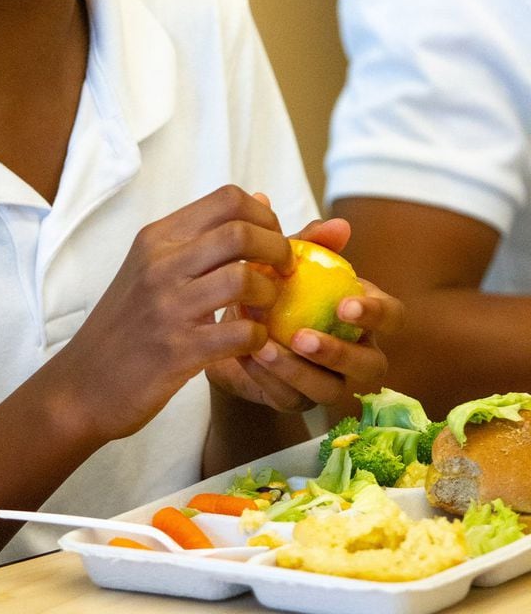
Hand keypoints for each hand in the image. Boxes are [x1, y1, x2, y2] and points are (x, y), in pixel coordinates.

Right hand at [49, 186, 295, 441]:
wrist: (82, 385)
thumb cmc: (126, 324)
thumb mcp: (152, 267)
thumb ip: (203, 236)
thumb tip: (260, 200)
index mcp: (157, 238)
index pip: (227, 199)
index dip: (264, 215)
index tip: (273, 238)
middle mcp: (160, 264)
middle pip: (240, 231)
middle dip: (278, 248)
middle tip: (284, 270)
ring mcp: (168, 307)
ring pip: (243, 278)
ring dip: (270, 293)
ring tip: (268, 306)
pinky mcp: (178, 351)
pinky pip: (240, 334)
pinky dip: (260, 337)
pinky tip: (254, 342)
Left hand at [206, 213, 404, 411]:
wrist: (233, 322)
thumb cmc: (275, 285)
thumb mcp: (287, 260)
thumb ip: (311, 242)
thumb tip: (339, 225)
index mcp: (363, 315)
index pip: (393, 318)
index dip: (377, 314)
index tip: (345, 304)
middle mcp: (356, 353)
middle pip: (372, 367)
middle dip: (340, 354)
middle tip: (303, 337)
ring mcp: (330, 382)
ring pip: (329, 391)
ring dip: (297, 370)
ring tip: (264, 347)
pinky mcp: (297, 402)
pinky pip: (290, 399)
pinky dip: (267, 378)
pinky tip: (247, 355)